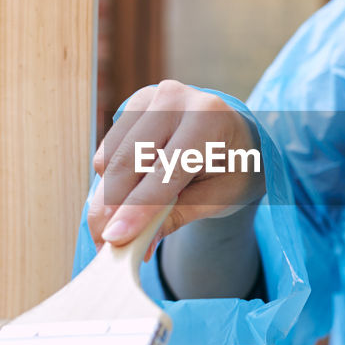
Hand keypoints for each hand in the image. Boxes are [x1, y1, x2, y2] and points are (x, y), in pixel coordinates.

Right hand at [88, 81, 265, 259]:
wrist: (238, 136)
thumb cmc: (234, 168)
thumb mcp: (219, 198)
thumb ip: (178, 216)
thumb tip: (139, 245)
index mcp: (208, 118)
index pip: (165, 170)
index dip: (138, 208)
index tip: (116, 239)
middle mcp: (174, 99)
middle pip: (127, 162)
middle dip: (111, 209)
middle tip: (105, 246)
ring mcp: (149, 99)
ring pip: (109, 159)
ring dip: (107, 199)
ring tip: (120, 228)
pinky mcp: (131, 107)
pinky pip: (107, 153)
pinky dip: (110, 183)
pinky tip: (129, 198)